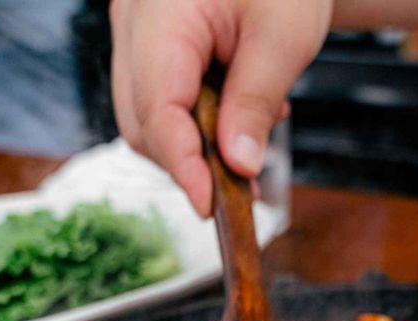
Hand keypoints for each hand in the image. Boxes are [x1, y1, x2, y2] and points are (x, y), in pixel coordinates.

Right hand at [111, 0, 332, 215]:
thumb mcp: (285, 38)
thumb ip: (255, 104)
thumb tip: (237, 167)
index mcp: (161, 13)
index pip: (157, 107)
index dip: (182, 164)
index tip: (209, 205)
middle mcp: (133, 21)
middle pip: (140, 119)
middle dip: (185, 161)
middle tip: (238, 187)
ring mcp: (134, 30)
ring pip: (144, 115)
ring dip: (191, 144)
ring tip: (246, 139)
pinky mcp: (147, 41)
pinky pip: (157, 97)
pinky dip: (192, 121)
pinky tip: (234, 115)